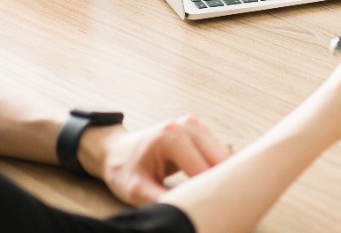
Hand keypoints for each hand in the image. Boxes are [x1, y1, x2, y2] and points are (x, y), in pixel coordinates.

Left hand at [79, 116, 230, 204]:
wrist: (116, 150)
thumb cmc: (124, 169)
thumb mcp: (136, 190)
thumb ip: (161, 201)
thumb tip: (184, 215)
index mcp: (171, 137)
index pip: (203, 170)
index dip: (209, 195)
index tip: (211, 213)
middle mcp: (187, 125)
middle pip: (220, 161)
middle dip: (222, 186)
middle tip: (222, 210)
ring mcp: (196, 126)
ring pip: (224, 157)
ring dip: (224, 178)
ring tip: (219, 201)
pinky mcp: (200, 131)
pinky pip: (219, 154)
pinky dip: (221, 171)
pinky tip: (216, 188)